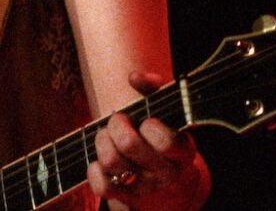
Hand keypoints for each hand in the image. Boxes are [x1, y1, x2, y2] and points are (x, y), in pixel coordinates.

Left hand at [87, 72, 209, 209]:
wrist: (172, 191)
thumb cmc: (164, 140)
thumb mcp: (169, 115)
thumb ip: (154, 90)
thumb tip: (134, 77)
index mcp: (182, 150)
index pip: (166, 141)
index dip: (149, 126)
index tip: (146, 121)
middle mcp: (165, 172)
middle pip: (128, 144)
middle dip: (116, 124)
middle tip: (118, 121)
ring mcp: (145, 188)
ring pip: (111, 161)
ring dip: (102, 142)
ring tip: (107, 137)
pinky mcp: (126, 199)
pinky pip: (101, 187)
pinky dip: (94, 170)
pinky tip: (100, 162)